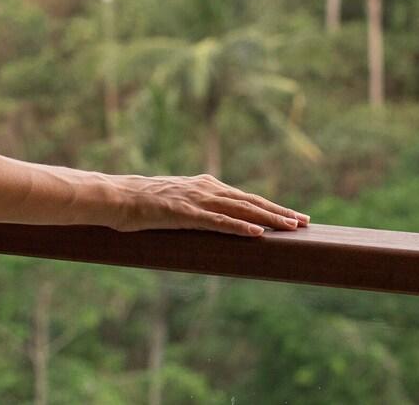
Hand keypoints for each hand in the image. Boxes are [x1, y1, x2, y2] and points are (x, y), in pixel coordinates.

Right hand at [104, 173, 308, 237]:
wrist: (113, 196)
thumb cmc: (138, 203)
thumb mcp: (173, 202)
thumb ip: (192, 210)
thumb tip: (205, 225)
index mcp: (203, 185)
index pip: (244, 197)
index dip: (270, 207)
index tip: (293, 216)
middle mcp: (204, 188)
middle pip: (250, 201)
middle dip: (279, 212)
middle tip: (304, 222)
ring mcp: (195, 200)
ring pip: (240, 209)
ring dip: (268, 218)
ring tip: (291, 227)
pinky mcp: (184, 213)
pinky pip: (217, 222)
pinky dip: (239, 226)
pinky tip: (256, 233)